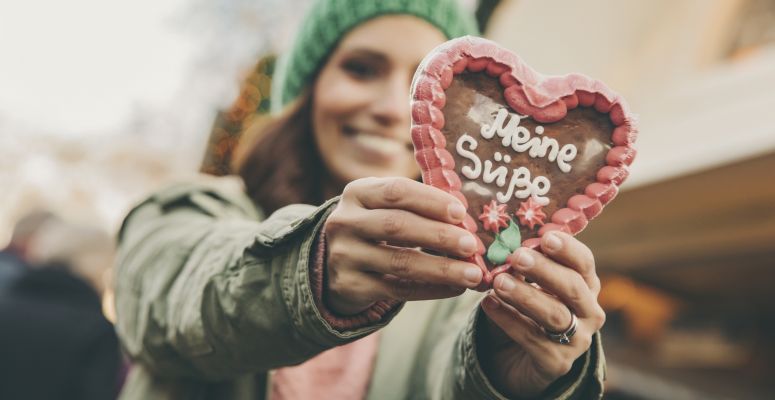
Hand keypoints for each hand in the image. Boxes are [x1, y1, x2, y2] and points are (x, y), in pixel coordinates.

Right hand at [324, 177, 483, 314]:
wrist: (339, 263)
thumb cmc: (377, 227)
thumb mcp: (386, 207)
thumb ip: (418, 207)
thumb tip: (466, 221)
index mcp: (357, 193)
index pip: (396, 191)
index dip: (430, 201)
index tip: (461, 212)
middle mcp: (345, 222)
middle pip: (397, 226)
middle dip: (440, 235)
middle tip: (472, 245)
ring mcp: (345, 256)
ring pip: (400, 262)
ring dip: (442, 268)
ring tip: (473, 274)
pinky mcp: (351, 286)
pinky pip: (398, 289)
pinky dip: (431, 289)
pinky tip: (455, 288)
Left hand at [478, 232, 605, 397]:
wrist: (517, 358)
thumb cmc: (525, 309)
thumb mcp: (528, 284)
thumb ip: (523, 264)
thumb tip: (503, 239)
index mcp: (586, 285)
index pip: (584, 263)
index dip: (567, 249)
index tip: (545, 237)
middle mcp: (589, 312)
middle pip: (572, 287)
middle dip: (544, 270)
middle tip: (517, 257)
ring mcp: (577, 340)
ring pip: (554, 314)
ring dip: (525, 295)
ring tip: (498, 282)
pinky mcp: (557, 363)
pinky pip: (532, 338)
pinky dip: (508, 319)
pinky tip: (488, 304)